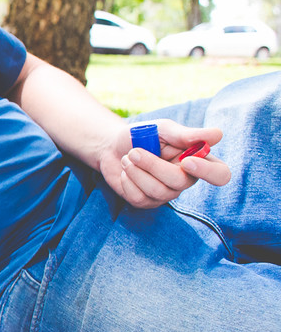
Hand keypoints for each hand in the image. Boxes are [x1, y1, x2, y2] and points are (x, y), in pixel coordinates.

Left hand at [99, 120, 230, 207]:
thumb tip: (218, 135)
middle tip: (134, 152)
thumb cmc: (142, 135)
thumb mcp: (163, 129)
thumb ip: (185, 135)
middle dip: (153, 166)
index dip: (208, 172)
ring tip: (127, 157)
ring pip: (157, 191)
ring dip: (136, 171)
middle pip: (179, 182)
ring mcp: (167, 193)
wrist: (112, 146)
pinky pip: (139, 198)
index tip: (187, 161)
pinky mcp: (147, 202)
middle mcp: (186, 179)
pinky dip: (127, 181)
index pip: (220, 174)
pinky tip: (125, 171)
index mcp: (198, 160)